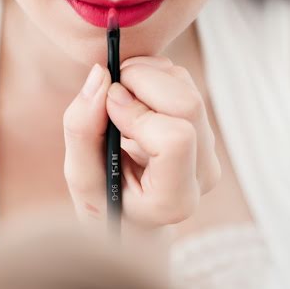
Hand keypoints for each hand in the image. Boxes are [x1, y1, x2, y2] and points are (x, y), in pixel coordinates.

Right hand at [63, 56, 220, 228]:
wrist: (130, 214)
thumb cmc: (103, 201)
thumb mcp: (81, 176)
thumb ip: (81, 129)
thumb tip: (100, 74)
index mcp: (174, 199)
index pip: (175, 139)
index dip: (137, 111)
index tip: (108, 108)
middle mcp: (202, 175)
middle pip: (187, 105)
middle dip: (142, 82)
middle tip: (109, 91)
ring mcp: (208, 150)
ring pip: (186, 88)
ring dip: (145, 75)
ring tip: (116, 98)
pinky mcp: (205, 128)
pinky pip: (184, 83)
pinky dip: (153, 74)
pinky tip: (130, 97)